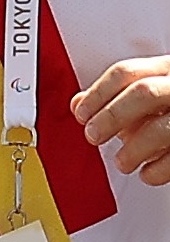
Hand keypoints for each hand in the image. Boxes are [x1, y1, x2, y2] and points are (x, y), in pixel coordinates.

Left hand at [72, 57, 169, 180]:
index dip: (96, 95)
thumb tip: (79, 103)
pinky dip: (155, 172)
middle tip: (94, 136)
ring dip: (132, 152)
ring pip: (160, 128)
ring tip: (124, 162)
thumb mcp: (154, 89)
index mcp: (169, 69)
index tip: (81, 114)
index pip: (126, 73)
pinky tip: (148, 171)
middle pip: (143, 94)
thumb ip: (119, 95)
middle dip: (111, 117)